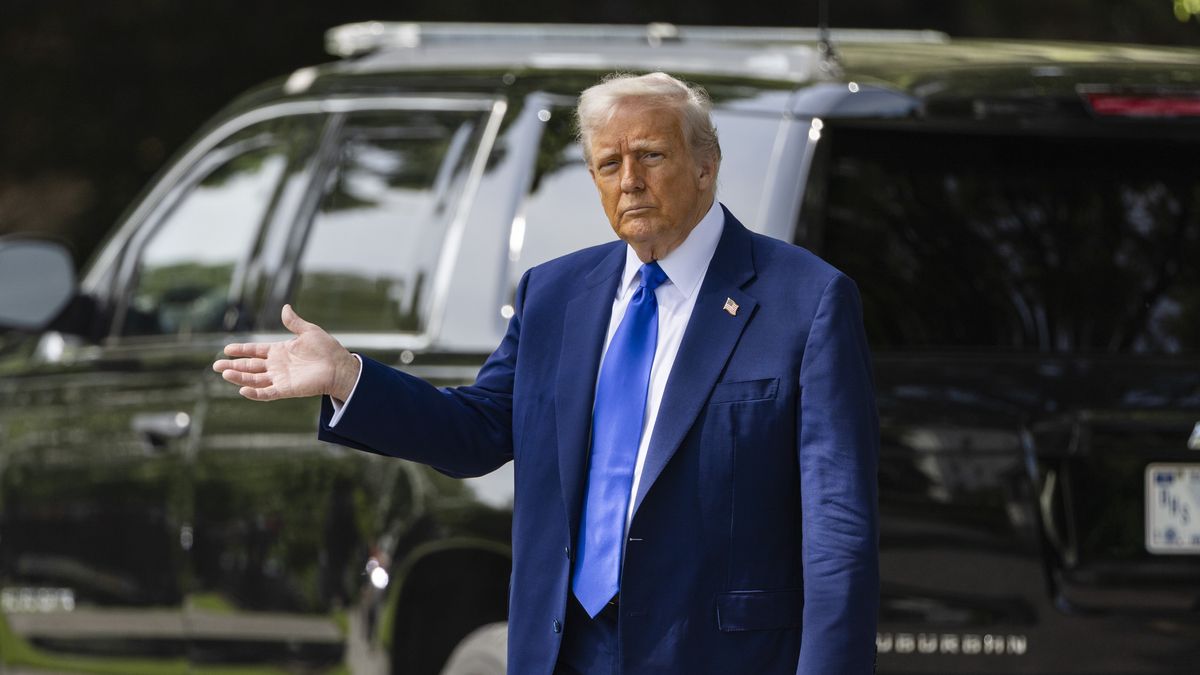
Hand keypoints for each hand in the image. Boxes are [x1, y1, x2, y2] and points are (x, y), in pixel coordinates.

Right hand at [212, 304, 360, 401]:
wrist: (340, 366)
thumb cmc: (327, 349)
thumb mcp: (309, 331)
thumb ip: (294, 322)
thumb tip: (285, 307)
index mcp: (280, 351)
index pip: (255, 351)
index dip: (241, 350)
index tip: (226, 349)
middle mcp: (277, 366)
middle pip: (250, 366)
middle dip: (232, 366)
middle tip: (216, 366)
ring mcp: (280, 378)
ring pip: (254, 379)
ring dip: (239, 377)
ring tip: (224, 373)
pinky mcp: (286, 389)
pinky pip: (267, 392)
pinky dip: (255, 392)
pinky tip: (242, 389)